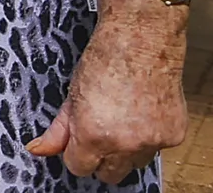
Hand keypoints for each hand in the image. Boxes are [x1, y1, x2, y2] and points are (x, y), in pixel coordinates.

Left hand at [25, 0, 188, 183]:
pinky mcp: (174, 135)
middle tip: (101, 131)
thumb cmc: (105, 58)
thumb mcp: (73, 93)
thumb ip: (58, 129)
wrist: (142, 37)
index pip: (80, 168)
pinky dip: (150, 136)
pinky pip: (157, 149)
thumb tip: (38, 149)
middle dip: (101, 157)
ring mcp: (153, 141)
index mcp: (94, 135)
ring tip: (123, 117)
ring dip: (127, 149)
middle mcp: (125, 144)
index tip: (79, 142)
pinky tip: (142, 111)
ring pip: (135, 164)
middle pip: (109, 174)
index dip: (76, 153)